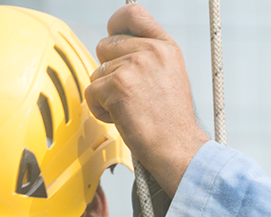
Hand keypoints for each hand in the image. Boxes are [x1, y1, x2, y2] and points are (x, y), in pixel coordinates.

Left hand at [86, 4, 208, 195]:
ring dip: (105, 95)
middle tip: (127, 95)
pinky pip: (92, 91)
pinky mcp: (118, 86)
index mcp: (166, 47)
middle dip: (108, 72)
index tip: (112, 40)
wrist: (178, 149)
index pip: (133, 13)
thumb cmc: (172, 124)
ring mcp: (134, 66)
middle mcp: (150, 51)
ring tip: (128, 111)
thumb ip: (148, 59)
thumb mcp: (171, 78)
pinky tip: (120, 119)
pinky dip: (100, 109)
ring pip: (97, 72)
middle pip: (105, 46)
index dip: (115, 24)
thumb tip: (115, 53)